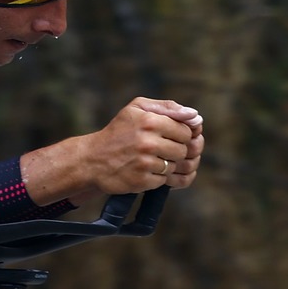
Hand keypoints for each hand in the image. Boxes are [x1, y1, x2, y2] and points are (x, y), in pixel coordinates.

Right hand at [20, 98, 203, 204]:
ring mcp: (144, 163)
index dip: (181, 135)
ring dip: (166, 165)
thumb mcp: (137, 109)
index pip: (186, 131)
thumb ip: (168, 107)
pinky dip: (157, 177)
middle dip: (175, 151)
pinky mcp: (141, 181)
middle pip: (183, 150)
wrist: (92, 160)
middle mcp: (148, 142)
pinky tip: (144, 170)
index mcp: (150, 121)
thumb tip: (195, 116)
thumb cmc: (118, 131)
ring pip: (175, 166)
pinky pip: (164, 181)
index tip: (169, 137)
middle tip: (159, 149)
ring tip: (150, 160)